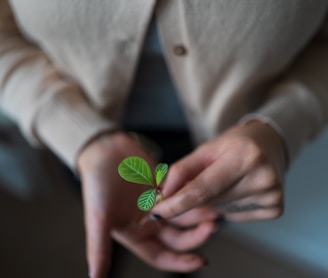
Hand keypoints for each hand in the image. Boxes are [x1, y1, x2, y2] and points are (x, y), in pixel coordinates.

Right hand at [77, 132, 217, 277]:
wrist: (103, 150)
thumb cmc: (97, 184)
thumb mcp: (98, 218)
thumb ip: (99, 249)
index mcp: (134, 234)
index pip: (161, 256)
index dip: (180, 262)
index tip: (201, 261)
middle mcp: (147, 222)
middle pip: (177, 237)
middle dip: (195, 236)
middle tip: (212, 226)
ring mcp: (156, 204)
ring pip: (182, 215)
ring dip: (197, 214)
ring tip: (214, 209)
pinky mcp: (163, 187)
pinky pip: (181, 194)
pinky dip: (192, 195)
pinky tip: (205, 192)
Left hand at [152, 121, 286, 221]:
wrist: (268, 145)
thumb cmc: (234, 145)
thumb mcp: (206, 150)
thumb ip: (182, 171)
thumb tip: (163, 196)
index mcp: (244, 156)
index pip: (202, 189)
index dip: (176, 203)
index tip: (156, 212)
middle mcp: (263, 177)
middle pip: (210, 201)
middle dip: (195, 197)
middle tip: (205, 178)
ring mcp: (272, 195)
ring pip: (221, 210)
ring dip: (214, 201)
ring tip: (228, 179)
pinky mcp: (275, 208)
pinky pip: (235, 216)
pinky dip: (229, 207)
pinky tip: (239, 189)